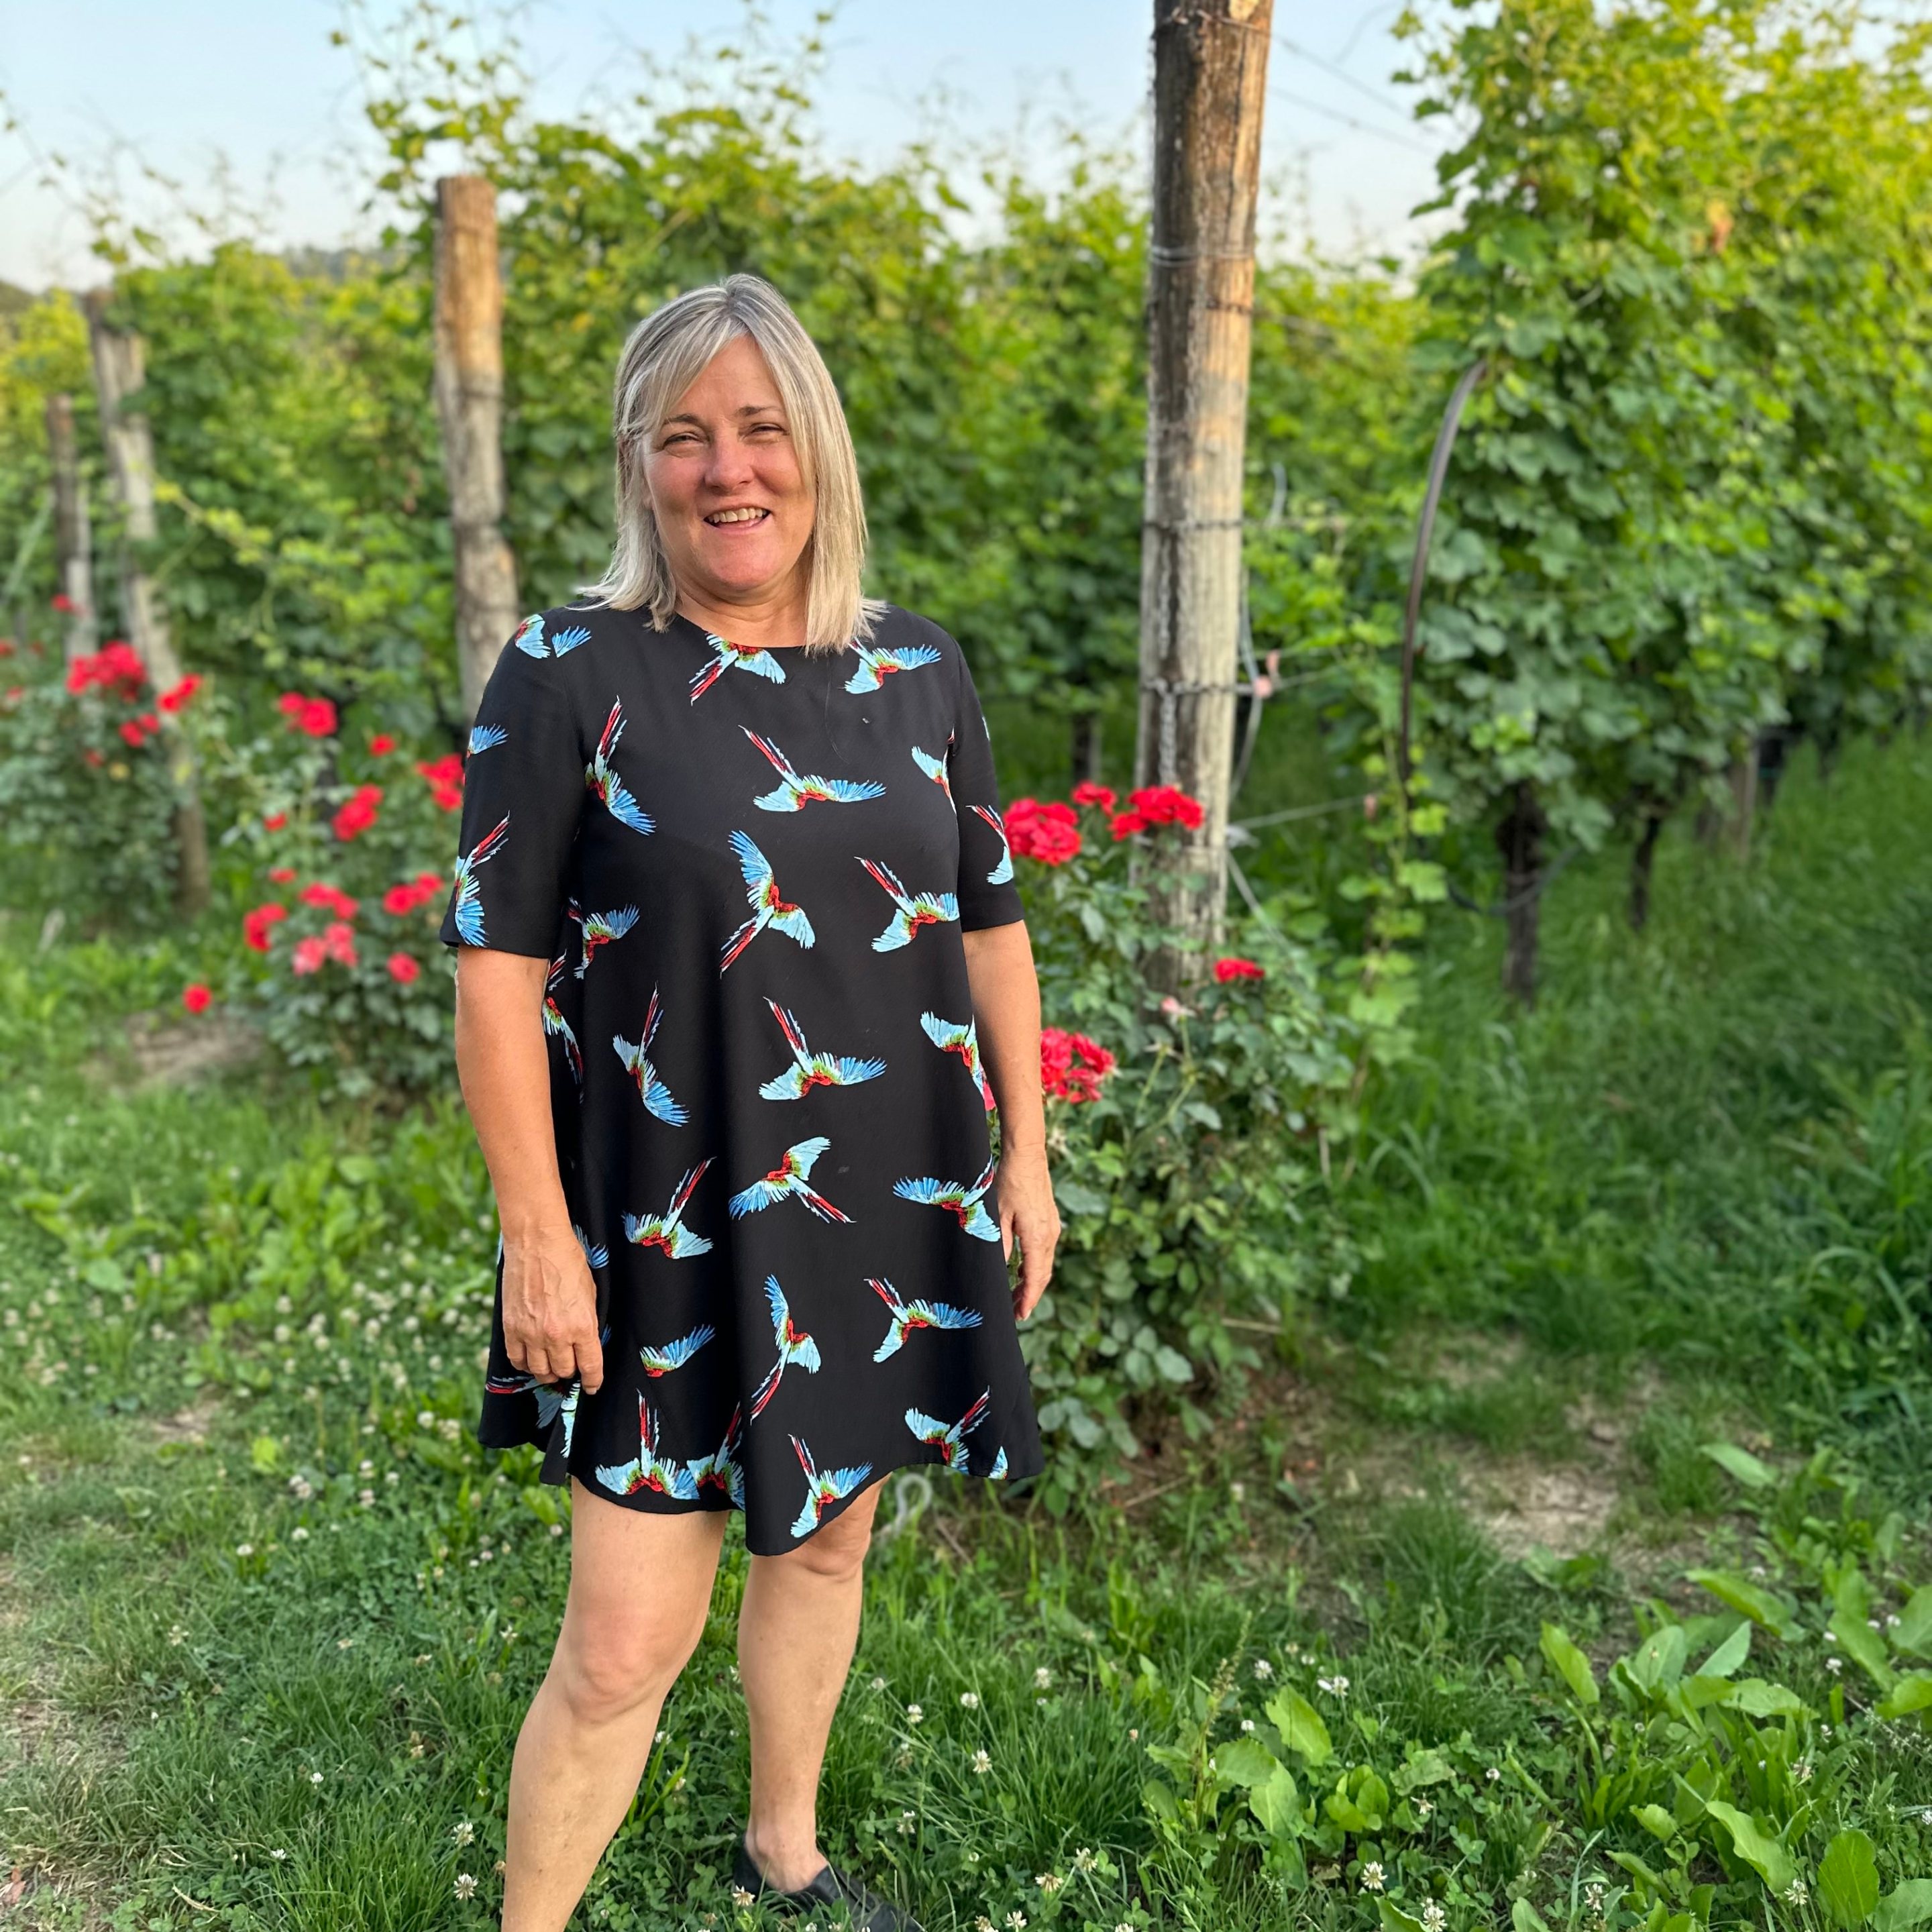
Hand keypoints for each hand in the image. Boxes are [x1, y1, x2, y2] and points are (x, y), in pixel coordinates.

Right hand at [500, 1227, 603, 1390]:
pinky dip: (526, 1363)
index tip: (592, 1386)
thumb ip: (587, 1322)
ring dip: (548, 1372)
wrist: (536, 1242)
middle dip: (570, 1372)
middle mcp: (556, 1335)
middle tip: (571, 1366)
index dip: (592, 1381)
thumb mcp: (590, 1293)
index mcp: (582, 1326)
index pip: (590, 1367)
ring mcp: (530, 1333)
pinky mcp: (511, 1328)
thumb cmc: (568, 1261)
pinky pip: (517, 1360)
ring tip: (552, 1366)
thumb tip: (585, 1343)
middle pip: (564, 1371)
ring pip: (540, 1371)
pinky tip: (531, 1358)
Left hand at [995, 1144, 1059, 1321]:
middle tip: (1015, 1312)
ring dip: (1032, 1282)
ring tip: (1016, 1296)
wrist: (1027, 1156)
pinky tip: (1021, 1270)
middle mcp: (1050, 1235)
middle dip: (1029, 1295)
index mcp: (1037, 1237)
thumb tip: (999, 1271)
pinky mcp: (1050, 1222)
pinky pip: (1045, 1252)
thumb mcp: (998, 1215)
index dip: (1028, 1299)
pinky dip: (1035, 1267)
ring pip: (1045, 1264)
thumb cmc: (1009, 1183)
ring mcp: (1052, 1228)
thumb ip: (999, 1245)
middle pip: (1042, 1275)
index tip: (1020, 1315)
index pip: (1035, 1277)